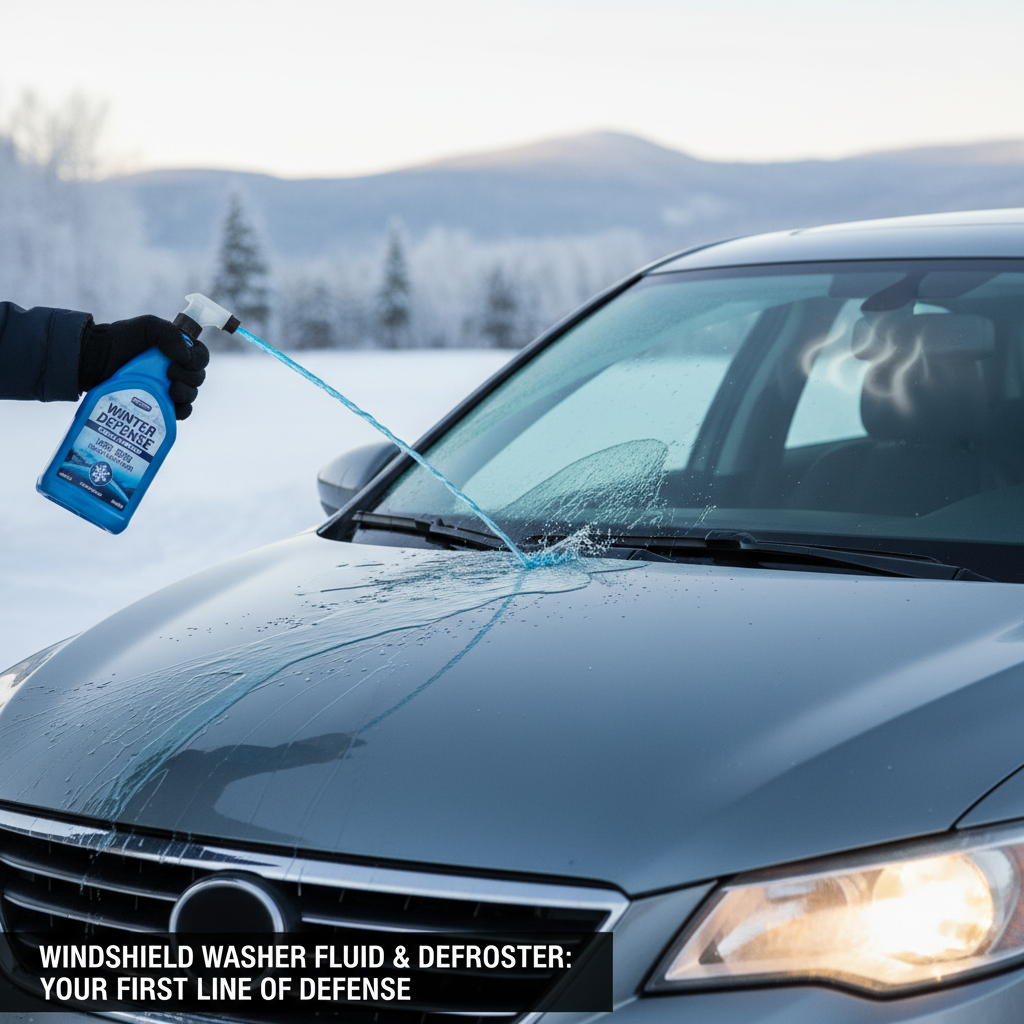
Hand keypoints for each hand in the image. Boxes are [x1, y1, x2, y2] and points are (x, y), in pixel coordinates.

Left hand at [78, 315, 210, 419]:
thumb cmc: (122, 339)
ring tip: (170, 391)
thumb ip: (170, 334)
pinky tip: (174, 407)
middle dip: (189, 377)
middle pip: (198, 378)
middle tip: (169, 374)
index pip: (202, 357)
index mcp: (179, 350)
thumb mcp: (148, 327)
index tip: (180, 360)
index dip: (198, 361)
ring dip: (186, 393)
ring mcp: (169, 388)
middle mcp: (177, 369)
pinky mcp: (161, 405)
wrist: (96, 359)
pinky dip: (182, 411)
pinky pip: (181, 412)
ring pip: (191, 395)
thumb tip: (186, 357)